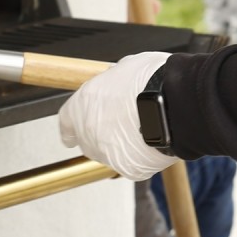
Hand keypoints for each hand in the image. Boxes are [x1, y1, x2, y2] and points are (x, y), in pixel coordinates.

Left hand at [57, 52, 179, 180]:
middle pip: (87, 139)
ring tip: (142, 128)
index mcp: (80, 107)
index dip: (72, 124)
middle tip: (122, 121)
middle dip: (100, 132)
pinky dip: (139, 155)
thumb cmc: (149, 82)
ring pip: (108, 153)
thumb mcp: (122, 68)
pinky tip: (153, 139)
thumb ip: (111, 81)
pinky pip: (130, 163)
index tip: (74, 129)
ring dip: (120, 144)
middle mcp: (88, 133)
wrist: (170, 103)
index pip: (66, 121)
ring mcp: (106, 153)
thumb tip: (116, 81)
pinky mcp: (127, 168)